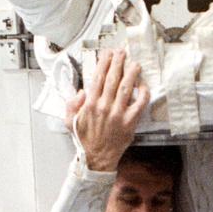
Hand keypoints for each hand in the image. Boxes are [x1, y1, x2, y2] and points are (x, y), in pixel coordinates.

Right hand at [66, 49, 149, 170]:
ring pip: (126, 88)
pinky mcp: (129, 122)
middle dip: (118, 63)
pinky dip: (142, 94)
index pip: (98, 78)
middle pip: (113, 78)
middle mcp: (104, 106)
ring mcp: (118, 114)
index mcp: (90, 104)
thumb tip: (81, 92)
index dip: (104, 63)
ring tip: (135, 64)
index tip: (108, 54)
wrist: (96, 159)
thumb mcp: (69, 122)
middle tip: (122, 52)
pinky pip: (139, 104)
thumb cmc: (84, 140)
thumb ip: (71, 105)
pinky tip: (143, 86)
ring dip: (131, 73)